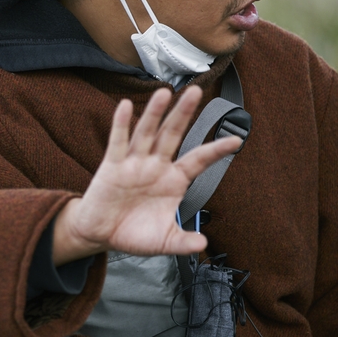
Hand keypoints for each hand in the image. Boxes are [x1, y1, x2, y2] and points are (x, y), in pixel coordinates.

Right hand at [52, 86, 241, 263]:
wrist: (101, 234)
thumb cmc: (134, 233)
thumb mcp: (164, 242)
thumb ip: (183, 243)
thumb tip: (203, 245)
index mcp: (173, 181)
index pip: (198, 160)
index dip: (216, 150)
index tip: (236, 139)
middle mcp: (156, 166)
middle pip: (172, 135)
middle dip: (183, 114)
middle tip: (195, 91)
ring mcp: (134, 163)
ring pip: (147, 133)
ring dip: (154, 113)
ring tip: (164, 92)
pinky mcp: (112, 166)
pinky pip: (118, 142)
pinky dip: (121, 124)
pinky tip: (125, 106)